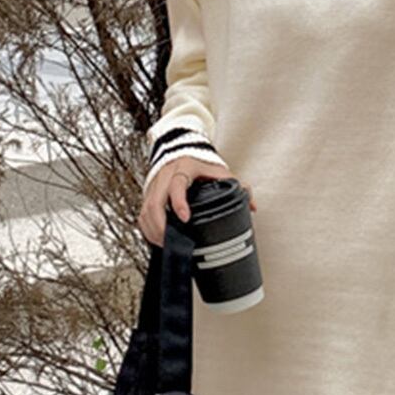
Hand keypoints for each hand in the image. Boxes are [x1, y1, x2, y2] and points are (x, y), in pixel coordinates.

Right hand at [138, 157, 257, 246]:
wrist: (181, 150)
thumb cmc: (200, 162)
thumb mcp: (219, 170)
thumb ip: (236, 186)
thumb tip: (252, 206)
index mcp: (183, 168)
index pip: (177, 185)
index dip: (179, 203)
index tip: (185, 219)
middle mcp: (165, 176)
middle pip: (154, 202)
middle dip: (160, 226)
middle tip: (170, 241)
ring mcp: (154, 185)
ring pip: (145, 210)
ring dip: (152, 230)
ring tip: (164, 244)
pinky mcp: (148, 194)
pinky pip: (142, 213)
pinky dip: (147, 228)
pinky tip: (155, 238)